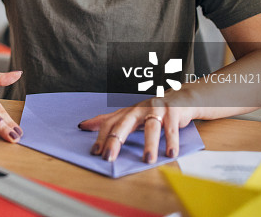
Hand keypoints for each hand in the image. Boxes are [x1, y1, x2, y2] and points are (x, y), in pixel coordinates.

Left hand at [77, 96, 195, 162]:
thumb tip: (82, 125)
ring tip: (147, 160)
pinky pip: (171, 129)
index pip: (109, 123)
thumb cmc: (150, 111)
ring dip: (149, 144)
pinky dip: (171, 141)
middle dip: (115, 140)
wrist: (178, 99)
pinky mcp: (173, 113)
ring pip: (151, 126)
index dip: (101, 137)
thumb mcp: (128, 115)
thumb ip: (107, 121)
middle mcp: (139, 110)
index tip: (95, 152)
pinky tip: (170, 153)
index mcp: (127, 113)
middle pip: (124, 124)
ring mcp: (156, 110)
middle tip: (109, 157)